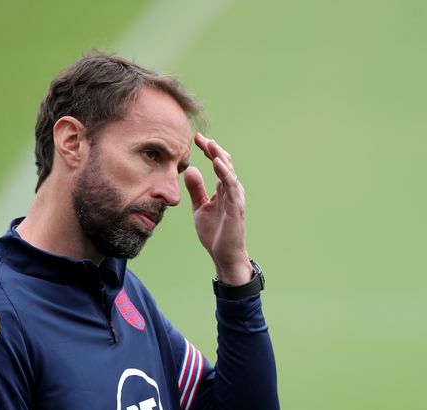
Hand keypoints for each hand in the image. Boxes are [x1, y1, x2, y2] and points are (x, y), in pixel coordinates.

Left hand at [184, 133, 251, 284]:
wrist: (224, 255)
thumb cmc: (215, 233)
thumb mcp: (200, 208)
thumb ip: (196, 189)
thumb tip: (190, 169)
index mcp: (223, 189)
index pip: (217, 163)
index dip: (208, 150)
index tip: (195, 139)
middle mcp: (232, 190)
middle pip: (224, 163)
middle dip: (212, 149)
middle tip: (199, 137)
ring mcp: (235, 197)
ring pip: (229, 171)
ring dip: (219, 156)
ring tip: (209, 143)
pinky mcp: (236, 206)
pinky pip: (231, 186)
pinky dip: (225, 173)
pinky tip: (216, 163)